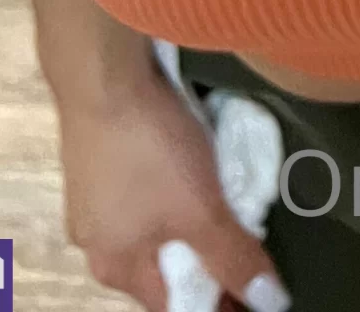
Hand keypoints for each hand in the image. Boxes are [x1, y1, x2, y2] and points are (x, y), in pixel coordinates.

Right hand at [56, 52, 284, 310]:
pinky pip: (141, 186)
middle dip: (203, 256)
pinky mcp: (96, 155)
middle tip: (247, 235)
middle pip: (161, 265)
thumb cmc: (147, 148)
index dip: (220, 299)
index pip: (175, 304)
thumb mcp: (201, 209)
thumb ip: (233, 258)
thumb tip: (268, 300)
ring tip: (223, 192)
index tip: (256, 286)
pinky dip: (169, 183)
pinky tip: (189, 158)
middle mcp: (96, 240)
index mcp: (115, 267)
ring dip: (186, 217)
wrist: (102, 70)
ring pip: (151, 222)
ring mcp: (90, 196)